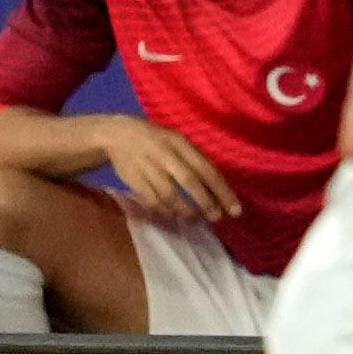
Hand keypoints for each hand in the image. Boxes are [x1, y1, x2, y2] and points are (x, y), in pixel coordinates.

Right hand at [96, 116, 241, 224]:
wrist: (117, 135)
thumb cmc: (157, 140)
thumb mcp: (178, 141)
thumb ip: (196, 161)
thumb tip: (219, 189)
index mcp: (181, 144)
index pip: (206, 170)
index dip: (222, 191)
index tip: (235, 210)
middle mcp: (166, 155)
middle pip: (189, 182)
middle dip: (206, 203)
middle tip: (217, 218)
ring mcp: (148, 168)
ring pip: (170, 195)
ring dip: (185, 211)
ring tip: (195, 218)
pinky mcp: (134, 180)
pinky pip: (152, 201)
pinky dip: (165, 211)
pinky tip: (174, 216)